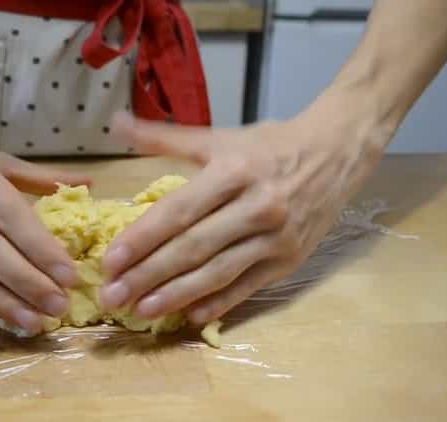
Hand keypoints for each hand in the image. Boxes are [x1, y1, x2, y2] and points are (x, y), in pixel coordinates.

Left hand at [99, 106, 386, 324]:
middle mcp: (255, 206)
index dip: (141, 238)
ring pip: (217, 272)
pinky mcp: (289, 260)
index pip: (178, 211)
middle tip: (113, 296)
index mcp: (233, 171)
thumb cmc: (268, 146)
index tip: (110, 261)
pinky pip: (247, 287)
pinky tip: (189, 316)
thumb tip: (118, 123)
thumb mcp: (218, 137)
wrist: (336, 153)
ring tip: (141, 311)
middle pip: (192, 247)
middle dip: (148, 275)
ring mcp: (275, 237)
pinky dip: (218, 303)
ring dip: (176, 296)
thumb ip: (164, 137)